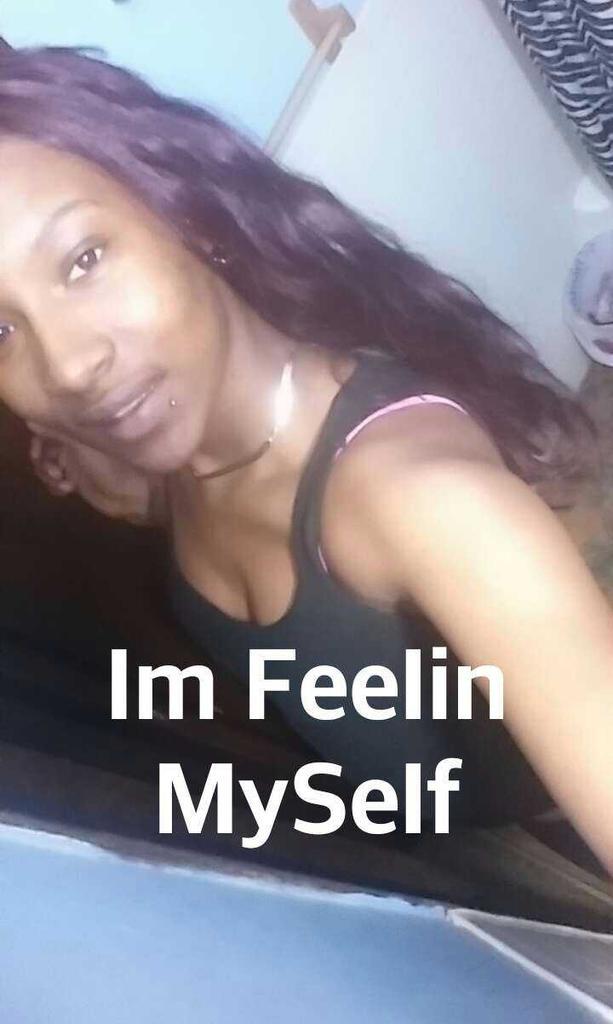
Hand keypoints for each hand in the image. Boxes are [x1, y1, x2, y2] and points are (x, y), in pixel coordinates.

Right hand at [29, 427, 165, 525]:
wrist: (145, 495)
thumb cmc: (118, 466)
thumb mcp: (85, 445)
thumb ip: (60, 430)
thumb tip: (33, 420)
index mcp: (82, 422)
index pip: (51, 418)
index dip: (40, 434)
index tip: (41, 450)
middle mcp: (78, 436)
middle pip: (45, 439)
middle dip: (42, 456)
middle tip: (55, 471)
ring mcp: (78, 457)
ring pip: (49, 460)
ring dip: (47, 471)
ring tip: (63, 482)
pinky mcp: (79, 478)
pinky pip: (57, 478)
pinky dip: (55, 484)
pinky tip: (66, 490)